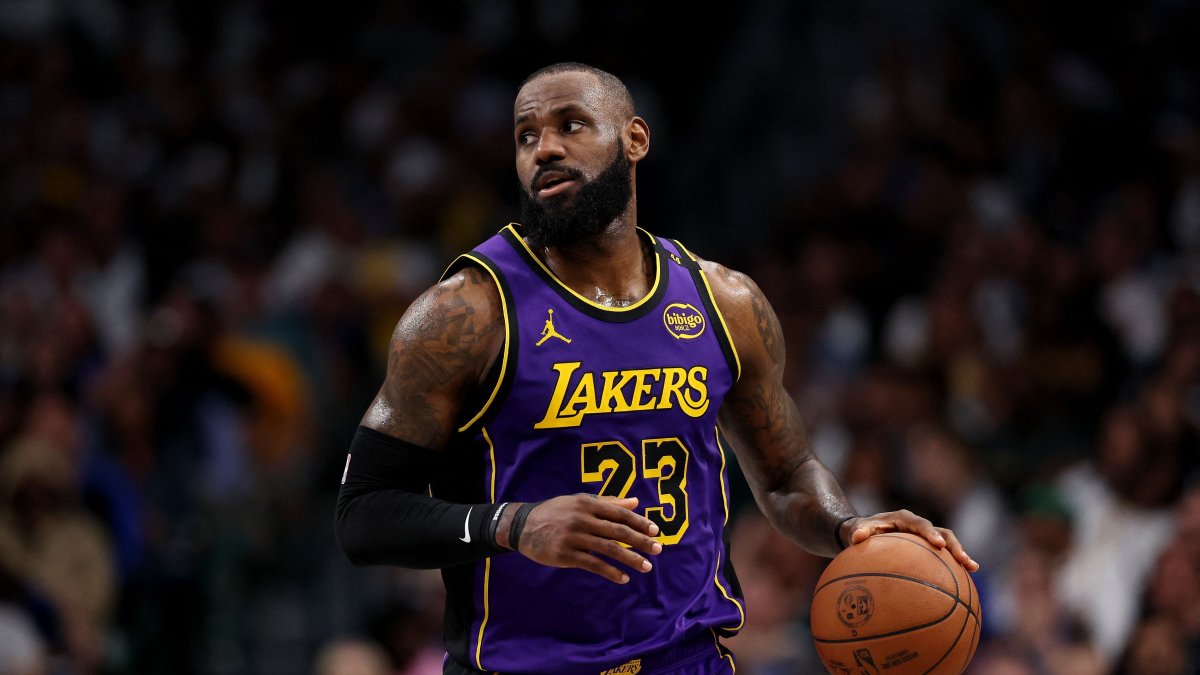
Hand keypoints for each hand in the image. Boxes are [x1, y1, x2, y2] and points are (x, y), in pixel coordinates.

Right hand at [512, 495, 662, 583]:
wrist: (523, 526)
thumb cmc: (556, 512)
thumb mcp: (579, 502)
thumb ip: (608, 503)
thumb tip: (635, 502)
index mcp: (588, 504)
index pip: (620, 513)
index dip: (640, 522)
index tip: (656, 531)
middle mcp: (582, 519)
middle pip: (618, 532)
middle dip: (641, 541)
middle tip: (658, 549)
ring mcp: (574, 538)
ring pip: (609, 550)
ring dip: (631, 559)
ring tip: (646, 567)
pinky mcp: (566, 555)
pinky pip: (594, 565)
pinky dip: (611, 572)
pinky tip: (623, 578)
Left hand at [842, 510, 979, 571]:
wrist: (865, 532)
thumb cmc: (860, 530)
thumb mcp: (856, 529)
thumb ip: (859, 531)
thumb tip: (856, 538)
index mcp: (904, 518)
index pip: (920, 524)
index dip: (930, 533)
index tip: (938, 544)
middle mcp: (918, 525)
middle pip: (942, 532)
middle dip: (954, 545)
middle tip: (963, 559)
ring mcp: (925, 536)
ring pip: (948, 543)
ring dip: (960, 554)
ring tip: (973, 568)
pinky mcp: (928, 547)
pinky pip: (944, 555)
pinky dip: (954, 564)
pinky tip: (967, 579)